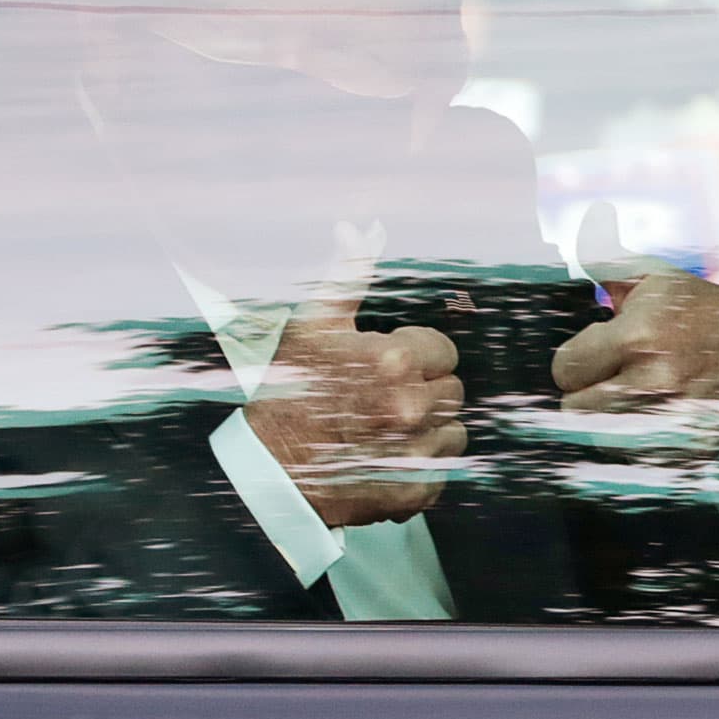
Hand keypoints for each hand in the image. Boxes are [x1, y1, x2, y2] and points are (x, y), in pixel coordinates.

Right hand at [243, 222, 466, 527]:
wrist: (262, 471)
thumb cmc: (285, 392)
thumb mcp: (311, 326)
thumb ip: (346, 276)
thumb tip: (359, 227)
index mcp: (392, 361)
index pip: (444, 352)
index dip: (416, 356)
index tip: (386, 367)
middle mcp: (410, 407)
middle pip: (452, 390)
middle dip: (423, 389)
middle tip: (382, 398)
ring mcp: (413, 452)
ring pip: (455, 430)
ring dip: (429, 428)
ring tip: (385, 428)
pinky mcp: (414, 490)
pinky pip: (443, 470)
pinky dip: (421, 465)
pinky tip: (385, 457)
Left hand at [549, 203, 718, 442]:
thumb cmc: (701, 312)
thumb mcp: (657, 280)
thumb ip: (607, 267)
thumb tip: (578, 250)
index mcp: (641, 335)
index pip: (566, 368)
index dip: (576, 361)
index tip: (595, 357)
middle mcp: (655, 381)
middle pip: (576, 410)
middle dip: (589, 393)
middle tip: (614, 378)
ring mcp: (674, 420)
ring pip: (601, 437)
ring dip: (610, 420)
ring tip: (637, 397)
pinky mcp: (688, 449)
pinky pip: (635, 457)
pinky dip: (639, 442)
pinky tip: (658, 417)